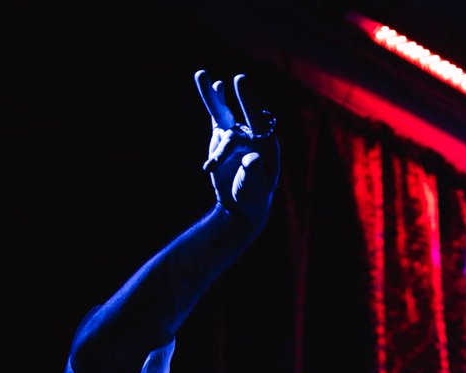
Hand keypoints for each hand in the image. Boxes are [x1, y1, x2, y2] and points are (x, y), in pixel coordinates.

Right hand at [194, 70, 280, 225]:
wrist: (241, 205)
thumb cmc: (252, 197)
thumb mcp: (253, 188)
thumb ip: (253, 173)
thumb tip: (252, 159)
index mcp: (265, 145)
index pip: (258, 122)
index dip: (250, 103)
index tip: (240, 81)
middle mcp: (251, 136)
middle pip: (239, 117)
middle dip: (241, 99)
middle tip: (239, 79)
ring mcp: (235, 135)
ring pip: (222, 114)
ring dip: (212, 96)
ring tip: (200, 74)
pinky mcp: (221, 138)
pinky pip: (216, 119)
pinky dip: (214, 104)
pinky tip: (217, 86)